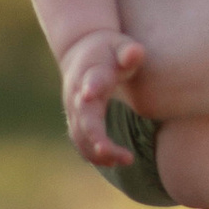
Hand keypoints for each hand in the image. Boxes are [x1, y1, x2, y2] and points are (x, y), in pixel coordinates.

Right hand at [59, 25, 143, 170]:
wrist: (79, 51)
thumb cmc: (107, 49)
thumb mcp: (119, 45)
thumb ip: (128, 51)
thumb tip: (134, 52)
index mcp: (90, 72)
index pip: (90, 81)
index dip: (91, 87)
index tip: (90, 95)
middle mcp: (77, 93)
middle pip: (83, 117)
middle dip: (94, 134)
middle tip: (108, 150)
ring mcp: (73, 109)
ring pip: (79, 135)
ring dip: (96, 151)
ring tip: (124, 161)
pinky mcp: (75, 120)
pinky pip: (79, 141)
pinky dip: (92, 154)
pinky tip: (112, 163)